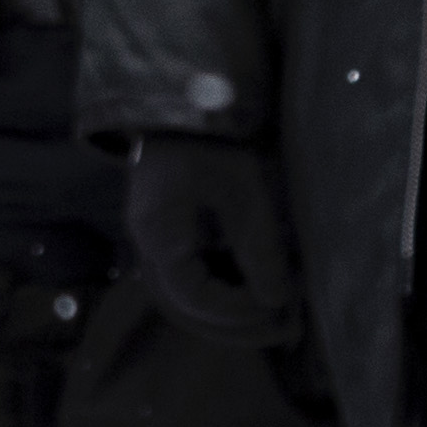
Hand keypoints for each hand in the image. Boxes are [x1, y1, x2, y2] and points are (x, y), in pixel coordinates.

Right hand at [125, 135, 302, 345]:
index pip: (191, 297)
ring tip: (267, 318)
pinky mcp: (167, 230)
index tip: (275, 306)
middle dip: (231, 324)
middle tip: (279, 328)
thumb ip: (259, 248)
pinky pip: (187, 277)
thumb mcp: (245, 192)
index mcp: (159, 236)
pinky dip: (217, 292)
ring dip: (223, 313)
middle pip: (181, 306)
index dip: (235, 311)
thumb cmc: (214, 140)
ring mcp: (153, 238)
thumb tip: (276, 300)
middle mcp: (147, 244)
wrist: (185, 98)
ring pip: (182, 297)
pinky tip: (248, 291)